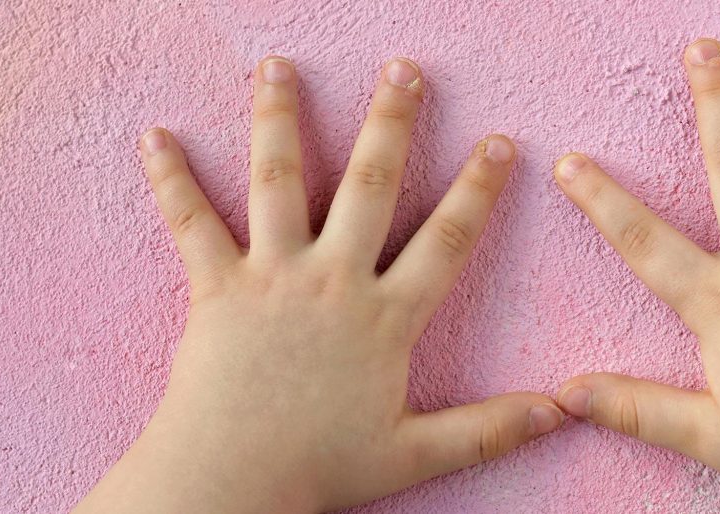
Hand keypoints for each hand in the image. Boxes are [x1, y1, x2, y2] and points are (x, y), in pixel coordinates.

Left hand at [76, 56, 562, 512]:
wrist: (230, 481)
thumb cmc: (320, 467)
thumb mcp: (417, 453)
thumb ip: (490, 429)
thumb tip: (562, 411)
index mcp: (385, 316)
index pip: (447, 240)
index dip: (478, 189)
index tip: (498, 143)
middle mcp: (332, 279)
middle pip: (370, 184)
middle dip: (391, 122)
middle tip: (403, 69)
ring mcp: (272, 276)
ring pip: (279, 181)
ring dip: (280, 119)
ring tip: (280, 67)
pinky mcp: (217, 285)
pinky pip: (192, 223)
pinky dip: (173, 180)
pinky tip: (156, 138)